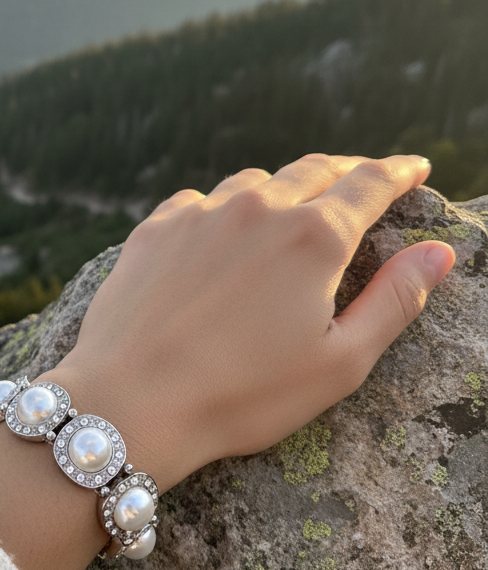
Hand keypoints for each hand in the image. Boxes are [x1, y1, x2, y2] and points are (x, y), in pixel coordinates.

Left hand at [42, 153, 454, 492]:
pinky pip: (200, 201)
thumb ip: (395, 301)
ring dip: (283, 187)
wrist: (130, 402)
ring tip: (293, 203)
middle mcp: (258, 208)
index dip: (398, 172)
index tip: (414, 167)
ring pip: (255, 182)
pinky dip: (224, 207)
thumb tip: (439, 252)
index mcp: (313, 238)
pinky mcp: (155, 229)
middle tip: (365, 176)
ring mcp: (201, 213)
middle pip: (314, 170)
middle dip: (347, 170)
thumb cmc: (243, 396)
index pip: (369, 184)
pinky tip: (222, 227)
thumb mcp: (340, 363)